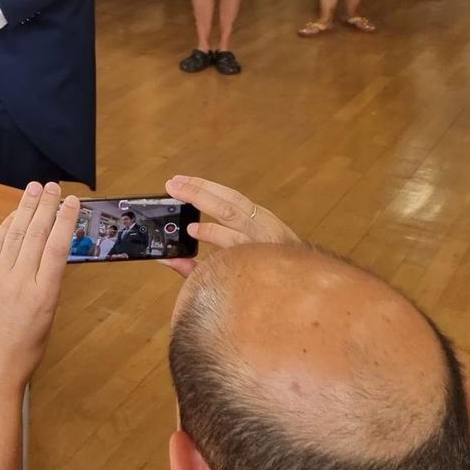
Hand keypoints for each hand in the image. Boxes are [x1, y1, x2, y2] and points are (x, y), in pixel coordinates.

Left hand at [0, 182, 78, 394]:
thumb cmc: (26, 348)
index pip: (57, 248)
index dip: (64, 220)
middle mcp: (19, 283)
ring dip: (25, 209)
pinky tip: (14, 215)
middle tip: (52, 187)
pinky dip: (6, 227)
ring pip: (14, 235)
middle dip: (45, 206)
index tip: (71, 202)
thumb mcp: (48, 315)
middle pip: (35, 235)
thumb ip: (48, 281)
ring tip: (34, 190)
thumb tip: (51, 249)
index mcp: (43, 295)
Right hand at [160, 174, 298, 277]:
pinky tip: (199, 186)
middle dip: (199, 196)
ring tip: (179, 181)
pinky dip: (217, 191)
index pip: (232, 239)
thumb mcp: (228, 288)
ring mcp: (267, 223)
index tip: (190, 229)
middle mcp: (264, 236)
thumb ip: (196, 272)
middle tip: (172, 186)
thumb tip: (167, 260)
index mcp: (257, 257)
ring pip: (234, 199)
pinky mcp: (266, 217)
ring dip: (204, 187)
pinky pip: (239, 200)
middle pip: (230, 210)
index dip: (211, 233)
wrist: (302, 284)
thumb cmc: (261, 288)